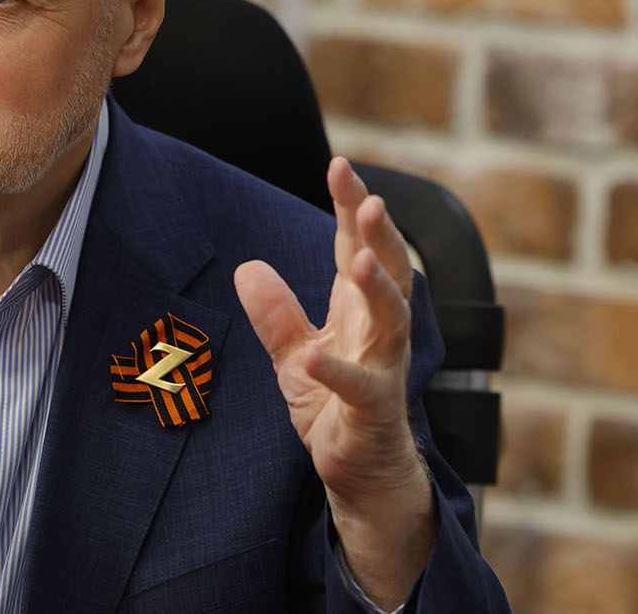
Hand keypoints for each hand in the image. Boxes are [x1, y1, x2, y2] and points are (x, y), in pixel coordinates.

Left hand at [235, 157, 436, 606]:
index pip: (357, 247)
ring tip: (357, 259)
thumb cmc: (335, 407)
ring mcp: (383, 369)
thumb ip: (275, 313)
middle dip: (378, 233)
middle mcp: (380, 332)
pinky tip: (311, 357)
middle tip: (368, 198)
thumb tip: (246, 267)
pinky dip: (336, 372)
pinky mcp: (373, 412)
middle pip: (387, 271)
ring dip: (376, 288)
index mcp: (359, 310)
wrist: (362, 473)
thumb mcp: (294, 354)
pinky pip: (360, 388)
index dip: (351, 208)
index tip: (339, 165)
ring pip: (391, 320)